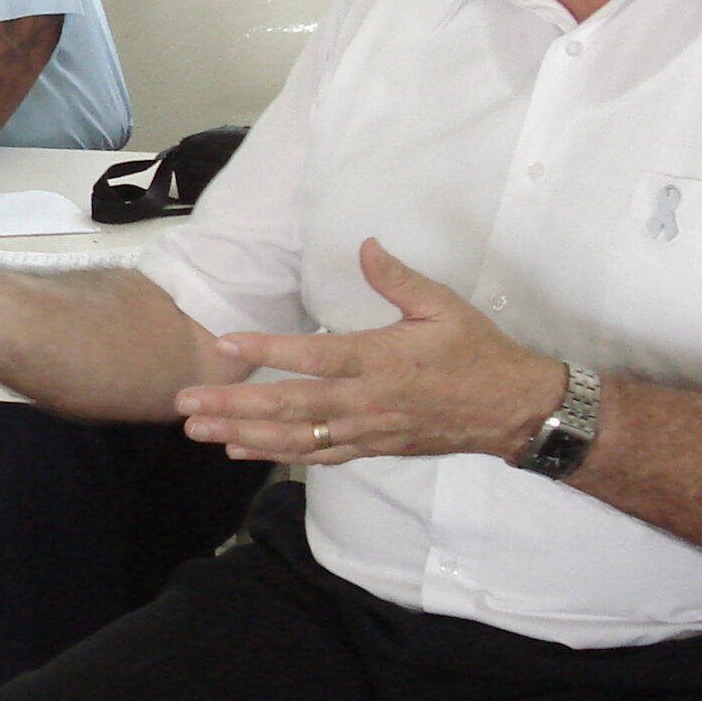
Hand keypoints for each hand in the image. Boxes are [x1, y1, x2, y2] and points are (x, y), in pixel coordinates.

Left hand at [171, 237, 565, 463]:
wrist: (515, 411)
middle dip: (234, 404)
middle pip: (290, 405)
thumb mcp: (444, 305)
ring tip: (198, 428)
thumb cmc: (478, 353)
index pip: (316, 356)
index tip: (225, 343)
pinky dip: (276, 454)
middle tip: (186, 401)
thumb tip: (366, 245)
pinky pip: (317, 455)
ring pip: (295, 437)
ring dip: (243, 433)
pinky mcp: (371, 448)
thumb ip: (398, 278)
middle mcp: (366, 400)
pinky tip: (240, 448)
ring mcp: (366, 429)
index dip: (268, 349)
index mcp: (381, 359)